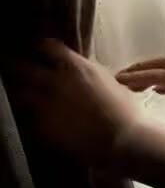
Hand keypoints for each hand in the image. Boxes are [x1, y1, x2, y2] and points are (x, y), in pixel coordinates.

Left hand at [10, 39, 139, 166]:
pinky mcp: (42, 126)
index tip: (39, 48)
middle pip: (24, 68)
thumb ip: (90, 74)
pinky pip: (31, 118)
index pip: (48, 47)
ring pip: (21, 95)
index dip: (42, 47)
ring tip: (26, 97)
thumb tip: (81, 73)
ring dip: (24, 95)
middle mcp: (56, 82)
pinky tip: (42, 121)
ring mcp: (46, 105)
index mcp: (76, 67)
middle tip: (17, 69)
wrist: (121, 140)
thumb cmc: (124, 110)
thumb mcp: (110, 82)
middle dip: (18, 67)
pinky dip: (34, 118)